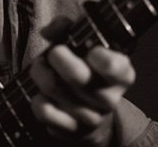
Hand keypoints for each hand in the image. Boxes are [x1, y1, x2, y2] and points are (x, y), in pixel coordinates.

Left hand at [29, 20, 135, 145]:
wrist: (91, 111)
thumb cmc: (87, 69)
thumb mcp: (85, 43)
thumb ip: (67, 28)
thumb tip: (48, 31)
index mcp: (121, 74)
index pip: (114, 66)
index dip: (99, 57)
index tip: (90, 50)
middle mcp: (109, 97)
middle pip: (76, 76)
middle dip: (57, 57)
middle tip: (53, 52)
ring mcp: (90, 116)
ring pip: (55, 89)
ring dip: (41, 73)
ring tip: (41, 66)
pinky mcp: (70, 129)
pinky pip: (45, 111)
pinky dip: (37, 97)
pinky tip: (40, 92)